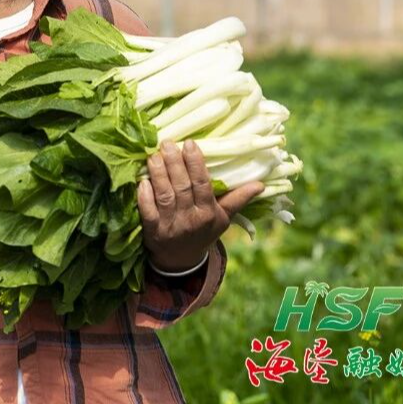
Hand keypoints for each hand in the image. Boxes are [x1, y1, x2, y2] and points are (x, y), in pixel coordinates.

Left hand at [137, 140, 262, 272]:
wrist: (182, 260)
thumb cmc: (203, 231)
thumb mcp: (224, 218)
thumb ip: (238, 199)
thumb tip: (260, 184)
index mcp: (209, 213)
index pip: (202, 184)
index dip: (195, 164)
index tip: (190, 143)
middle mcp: (191, 219)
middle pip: (182, 187)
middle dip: (174, 163)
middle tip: (168, 143)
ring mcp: (171, 225)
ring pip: (164, 195)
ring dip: (158, 174)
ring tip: (154, 155)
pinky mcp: (153, 231)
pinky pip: (147, 211)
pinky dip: (145, 196)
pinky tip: (142, 180)